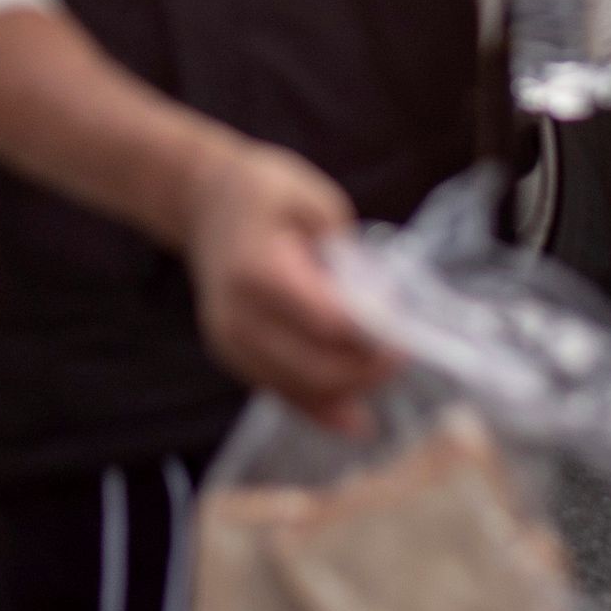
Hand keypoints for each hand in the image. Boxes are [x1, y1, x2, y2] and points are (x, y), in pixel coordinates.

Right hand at [184, 139, 391, 432]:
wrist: (205, 203)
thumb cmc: (265, 191)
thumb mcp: (312, 197)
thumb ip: (344, 251)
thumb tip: (378, 303)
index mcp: (257, 269)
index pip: (325, 322)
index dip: (371, 334)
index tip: (406, 331)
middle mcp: (237, 315)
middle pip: (314, 366)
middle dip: (366, 368)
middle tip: (403, 354)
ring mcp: (230, 342)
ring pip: (300, 388)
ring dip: (349, 388)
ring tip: (383, 370)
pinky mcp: (233, 357)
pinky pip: (282, 392)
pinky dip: (321, 407)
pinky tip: (356, 419)